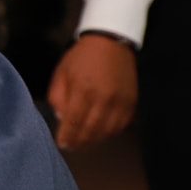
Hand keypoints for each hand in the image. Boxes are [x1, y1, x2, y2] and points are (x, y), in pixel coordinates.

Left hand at [48, 33, 137, 149]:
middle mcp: (104, 99)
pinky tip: (101, 132)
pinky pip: (122, 125)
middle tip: (72, 146)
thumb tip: (61, 118)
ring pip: (108, 131)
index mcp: (83, 90)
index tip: (62, 144)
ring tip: (85, 142)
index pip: (74, 122)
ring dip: (95, 140)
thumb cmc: (81, 58)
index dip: (67, 137)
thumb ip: (58, 97)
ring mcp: (121, 102)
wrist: (110, 43)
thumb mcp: (61, 74)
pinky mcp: (132, 102)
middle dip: (80, 142)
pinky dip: (111, 132)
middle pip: (92, 130)